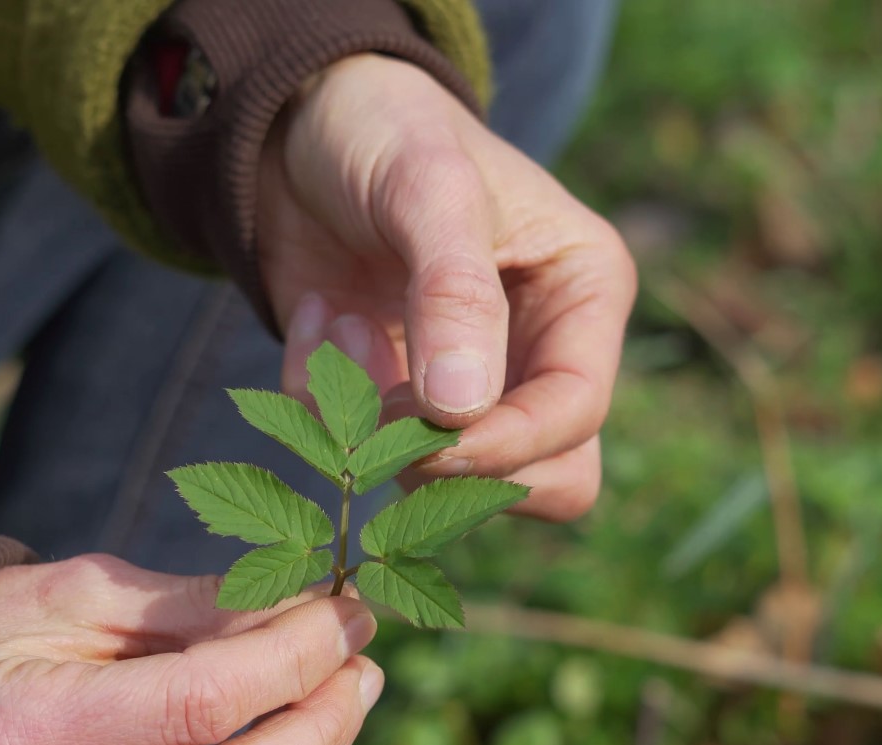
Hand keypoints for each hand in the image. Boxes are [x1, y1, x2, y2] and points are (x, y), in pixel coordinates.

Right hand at [0, 554, 380, 744]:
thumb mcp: (81, 593)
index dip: (295, 658)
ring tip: (332, 703)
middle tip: (362, 670)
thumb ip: (196, 608)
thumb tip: (316, 619)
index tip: (348, 614)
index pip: (196, 706)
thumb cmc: (0, 640)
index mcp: (9, 733)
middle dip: (321, 731)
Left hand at [259, 55, 636, 520]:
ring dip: (375, 419)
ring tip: (342, 324)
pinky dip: (323, 394)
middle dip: (458, 463)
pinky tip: (318, 317)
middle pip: (547, 478)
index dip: (512, 446)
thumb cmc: (387, 131)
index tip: (435, 440)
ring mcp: (466, 383)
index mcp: (582, 293)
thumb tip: (463, 412)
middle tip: (387, 410)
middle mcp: (540, 351)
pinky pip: (358, 447)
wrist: (299, 125)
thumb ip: (455, 293)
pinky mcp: (393, 397)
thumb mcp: (428, 189)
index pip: (576, 414)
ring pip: (450, 481)